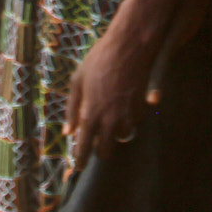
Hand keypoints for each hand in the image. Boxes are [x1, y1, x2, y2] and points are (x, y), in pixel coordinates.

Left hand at [65, 22, 157, 168]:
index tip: (78, 166)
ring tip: (112, 120)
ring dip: (116, 133)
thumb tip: (68, 131)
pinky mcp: (143, 108)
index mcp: (91, 113)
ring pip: (123, 137)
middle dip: (101, 150)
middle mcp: (110, 119)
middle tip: (97, 144)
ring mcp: (129, 115)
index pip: (84, 146)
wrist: (130, 45)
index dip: (81, 159)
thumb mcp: (78, 80)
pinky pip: (136, 122)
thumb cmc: (100, 59)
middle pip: (106, 150)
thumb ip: (72, 108)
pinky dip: (130, 119)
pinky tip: (125, 106)